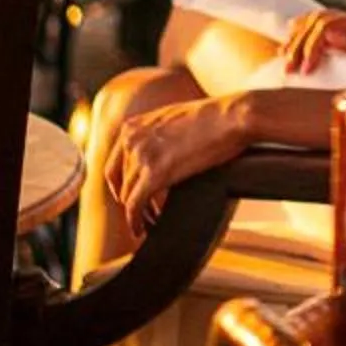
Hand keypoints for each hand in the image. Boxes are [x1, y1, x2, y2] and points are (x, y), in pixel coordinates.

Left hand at [106, 97, 251, 236]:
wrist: (232, 117)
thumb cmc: (215, 116)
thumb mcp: (173, 118)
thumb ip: (156, 133)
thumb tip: (159, 151)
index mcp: (133, 125)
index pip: (114, 162)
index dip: (120, 184)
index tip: (128, 195)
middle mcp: (131, 139)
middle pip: (119, 181)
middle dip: (129, 198)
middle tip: (140, 213)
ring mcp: (141, 156)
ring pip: (128, 195)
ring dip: (137, 212)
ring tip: (149, 223)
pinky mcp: (155, 174)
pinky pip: (135, 205)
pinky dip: (136, 221)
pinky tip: (142, 229)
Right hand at [283, 7, 345, 74]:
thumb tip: (331, 36)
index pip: (328, 24)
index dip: (313, 46)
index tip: (306, 71)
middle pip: (319, 20)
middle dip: (300, 44)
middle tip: (289, 70)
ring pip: (316, 18)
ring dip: (298, 37)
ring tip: (285, 57)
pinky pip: (321, 20)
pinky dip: (303, 28)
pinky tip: (291, 34)